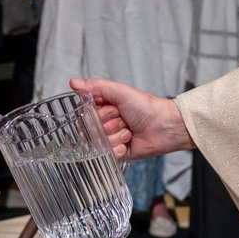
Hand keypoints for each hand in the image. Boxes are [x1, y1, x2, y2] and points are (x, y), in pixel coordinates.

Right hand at [70, 77, 193, 159]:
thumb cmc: (146, 107)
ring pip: (99, 143)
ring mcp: (110, 138)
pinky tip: (128, 143)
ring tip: (129, 131)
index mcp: (103, 107)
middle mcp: (105, 123)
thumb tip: (74, 83)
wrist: (164, 126)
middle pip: (90, 130)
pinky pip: (107, 155)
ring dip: (116, 136)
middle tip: (123, 119)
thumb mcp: (120, 91)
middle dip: (108, 125)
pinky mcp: (117, 152)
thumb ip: (96, 87)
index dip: (98, 113)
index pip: (85, 114)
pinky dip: (118, 149)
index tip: (111, 109)